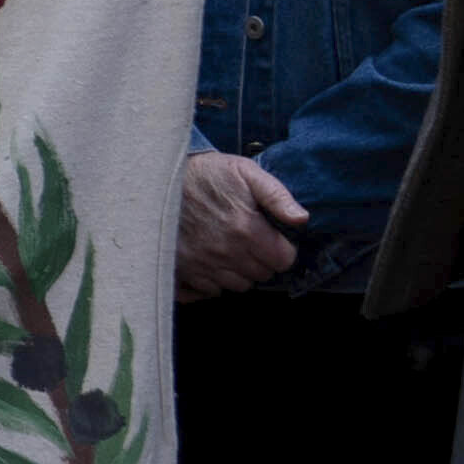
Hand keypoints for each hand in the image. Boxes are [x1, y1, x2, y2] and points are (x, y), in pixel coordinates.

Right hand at [179, 150, 307, 300]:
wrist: (162, 178)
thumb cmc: (208, 174)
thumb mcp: (247, 173)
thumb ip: (277, 196)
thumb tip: (302, 219)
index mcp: (245, 229)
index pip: (283, 261)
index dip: (282, 249)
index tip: (272, 238)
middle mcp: (225, 252)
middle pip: (262, 275)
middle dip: (262, 260)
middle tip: (251, 240)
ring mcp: (202, 264)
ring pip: (239, 285)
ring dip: (240, 271)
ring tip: (231, 248)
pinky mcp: (183, 270)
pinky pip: (211, 290)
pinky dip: (216, 279)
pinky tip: (213, 259)